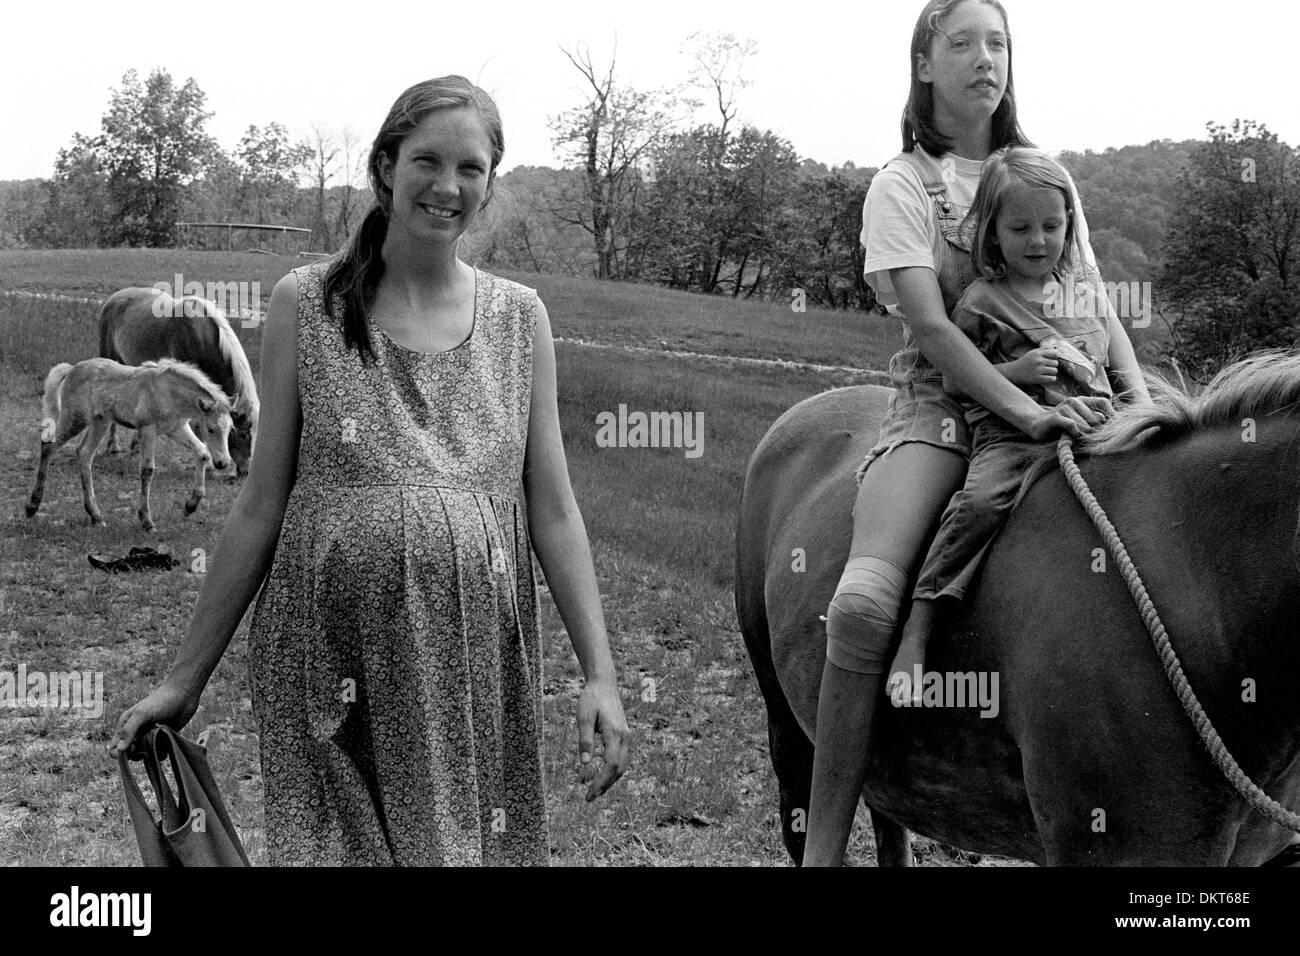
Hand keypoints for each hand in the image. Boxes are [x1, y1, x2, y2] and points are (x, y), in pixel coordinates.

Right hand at [106, 683, 199, 758]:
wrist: (184, 695)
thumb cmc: (161, 701)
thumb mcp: (142, 714)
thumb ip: (129, 730)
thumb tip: (119, 750)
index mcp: (126, 725)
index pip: (114, 747)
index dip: (120, 754)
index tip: (132, 750)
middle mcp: (136, 732)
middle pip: (128, 754)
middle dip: (135, 754)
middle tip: (146, 747)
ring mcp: (149, 736)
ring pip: (143, 754)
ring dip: (149, 753)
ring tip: (157, 743)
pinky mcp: (162, 739)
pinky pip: (157, 753)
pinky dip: (161, 753)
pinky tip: (166, 744)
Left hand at [575, 678, 629, 800]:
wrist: (604, 684)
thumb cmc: (591, 698)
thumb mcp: (583, 717)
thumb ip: (585, 740)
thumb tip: (586, 764)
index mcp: (615, 733)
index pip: (611, 765)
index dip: (601, 782)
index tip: (589, 794)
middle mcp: (625, 736)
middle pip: (619, 769)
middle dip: (605, 785)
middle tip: (589, 798)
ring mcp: (626, 736)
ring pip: (623, 765)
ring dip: (610, 780)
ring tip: (595, 791)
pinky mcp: (624, 735)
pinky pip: (622, 758)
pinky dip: (614, 770)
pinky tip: (602, 776)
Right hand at [1005, 347, 1059, 386]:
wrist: (1013, 372)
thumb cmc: (1025, 362)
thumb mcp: (1032, 353)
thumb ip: (1044, 349)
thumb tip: (1057, 349)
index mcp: (1037, 353)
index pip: (1054, 353)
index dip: (1054, 357)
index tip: (1049, 360)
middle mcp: (1038, 361)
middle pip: (1056, 363)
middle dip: (1052, 366)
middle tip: (1046, 368)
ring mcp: (1038, 370)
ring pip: (1055, 371)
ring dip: (1052, 373)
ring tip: (1045, 373)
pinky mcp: (1037, 379)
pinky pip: (1052, 379)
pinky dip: (1051, 379)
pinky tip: (1046, 378)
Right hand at [1023, 395, 1113, 440]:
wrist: (1036, 424)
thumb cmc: (1060, 424)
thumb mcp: (1078, 419)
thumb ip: (1092, 418)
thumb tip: (1105, 420)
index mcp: (1082, 400)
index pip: (1103, 402)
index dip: (1111, 414)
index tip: (1113, 427)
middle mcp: (1074, 400)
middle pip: (1096, 418)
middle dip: (1093, 431)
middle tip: (1085, 436)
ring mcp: (1064, 407)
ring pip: (1085, 425)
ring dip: (1082, 434)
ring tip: (1074, 436)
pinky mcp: (1056, 417)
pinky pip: (1073, 426)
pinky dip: (1074, 433)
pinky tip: (1069, 436)